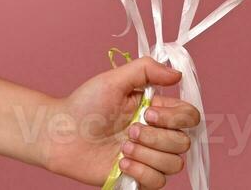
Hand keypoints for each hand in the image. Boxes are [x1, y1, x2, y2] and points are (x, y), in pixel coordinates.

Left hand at [41, 56, 198, 188]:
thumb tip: (176, 74)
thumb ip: (145, 70)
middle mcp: (156, 135)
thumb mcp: (113, 80)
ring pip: (174, 164)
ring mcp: (148, 158)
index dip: (175, 117)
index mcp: (155, 111)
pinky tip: (120, 163)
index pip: (189, 117)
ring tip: (122, 147)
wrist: (61, 134)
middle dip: (156, 137)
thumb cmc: (84, 106)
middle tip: (130, 130)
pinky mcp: (139, 178)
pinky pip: (159, 182)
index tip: (149, 112)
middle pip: (184, 142)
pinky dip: (141, 171)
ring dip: (147, 154)